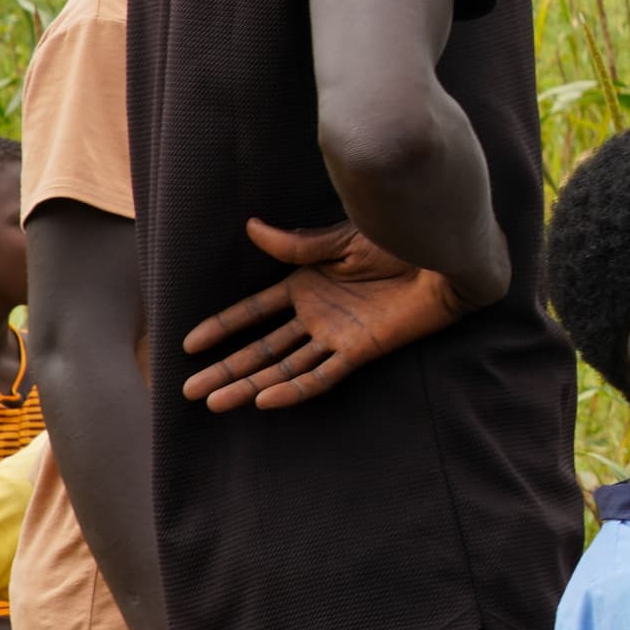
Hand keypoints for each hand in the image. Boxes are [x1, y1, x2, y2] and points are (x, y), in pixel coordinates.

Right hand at [181, 219, 465, 411]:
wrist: (442, 256)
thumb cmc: (398, 240)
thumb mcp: (341, 239)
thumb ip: (296, 245)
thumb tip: (251, 227)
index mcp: (306, 286)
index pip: (253, 313)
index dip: (222, 327)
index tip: (189, 344)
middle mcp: (315, 315)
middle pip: (261, 348)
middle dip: (225, 369)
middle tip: (187, 390)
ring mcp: (335, 335)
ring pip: (283, 367)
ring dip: (249, 384)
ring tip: (214, 403)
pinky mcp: (360, 350)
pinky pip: (322, 375)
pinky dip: (294, 388)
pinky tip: (265, 400)